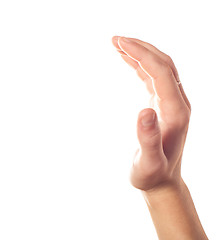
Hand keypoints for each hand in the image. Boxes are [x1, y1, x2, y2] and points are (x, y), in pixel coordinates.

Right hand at [112, 36, 190, 191]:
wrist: (162, 182)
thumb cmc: (152, 174)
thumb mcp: (149, 162)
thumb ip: (148, 137)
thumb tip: (145, 110)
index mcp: (176, 111)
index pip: (161, 71)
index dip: (140, 54)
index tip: (118, 43)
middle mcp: (178, 103)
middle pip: (163, 63)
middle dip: (140, 47)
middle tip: (115, 38)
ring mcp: (172, 103)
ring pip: (160, 67)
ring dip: (140, 53)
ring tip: (117, 44)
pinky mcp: (164, 105)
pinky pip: (154, 77)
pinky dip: (140, 65)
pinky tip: (127, 60)